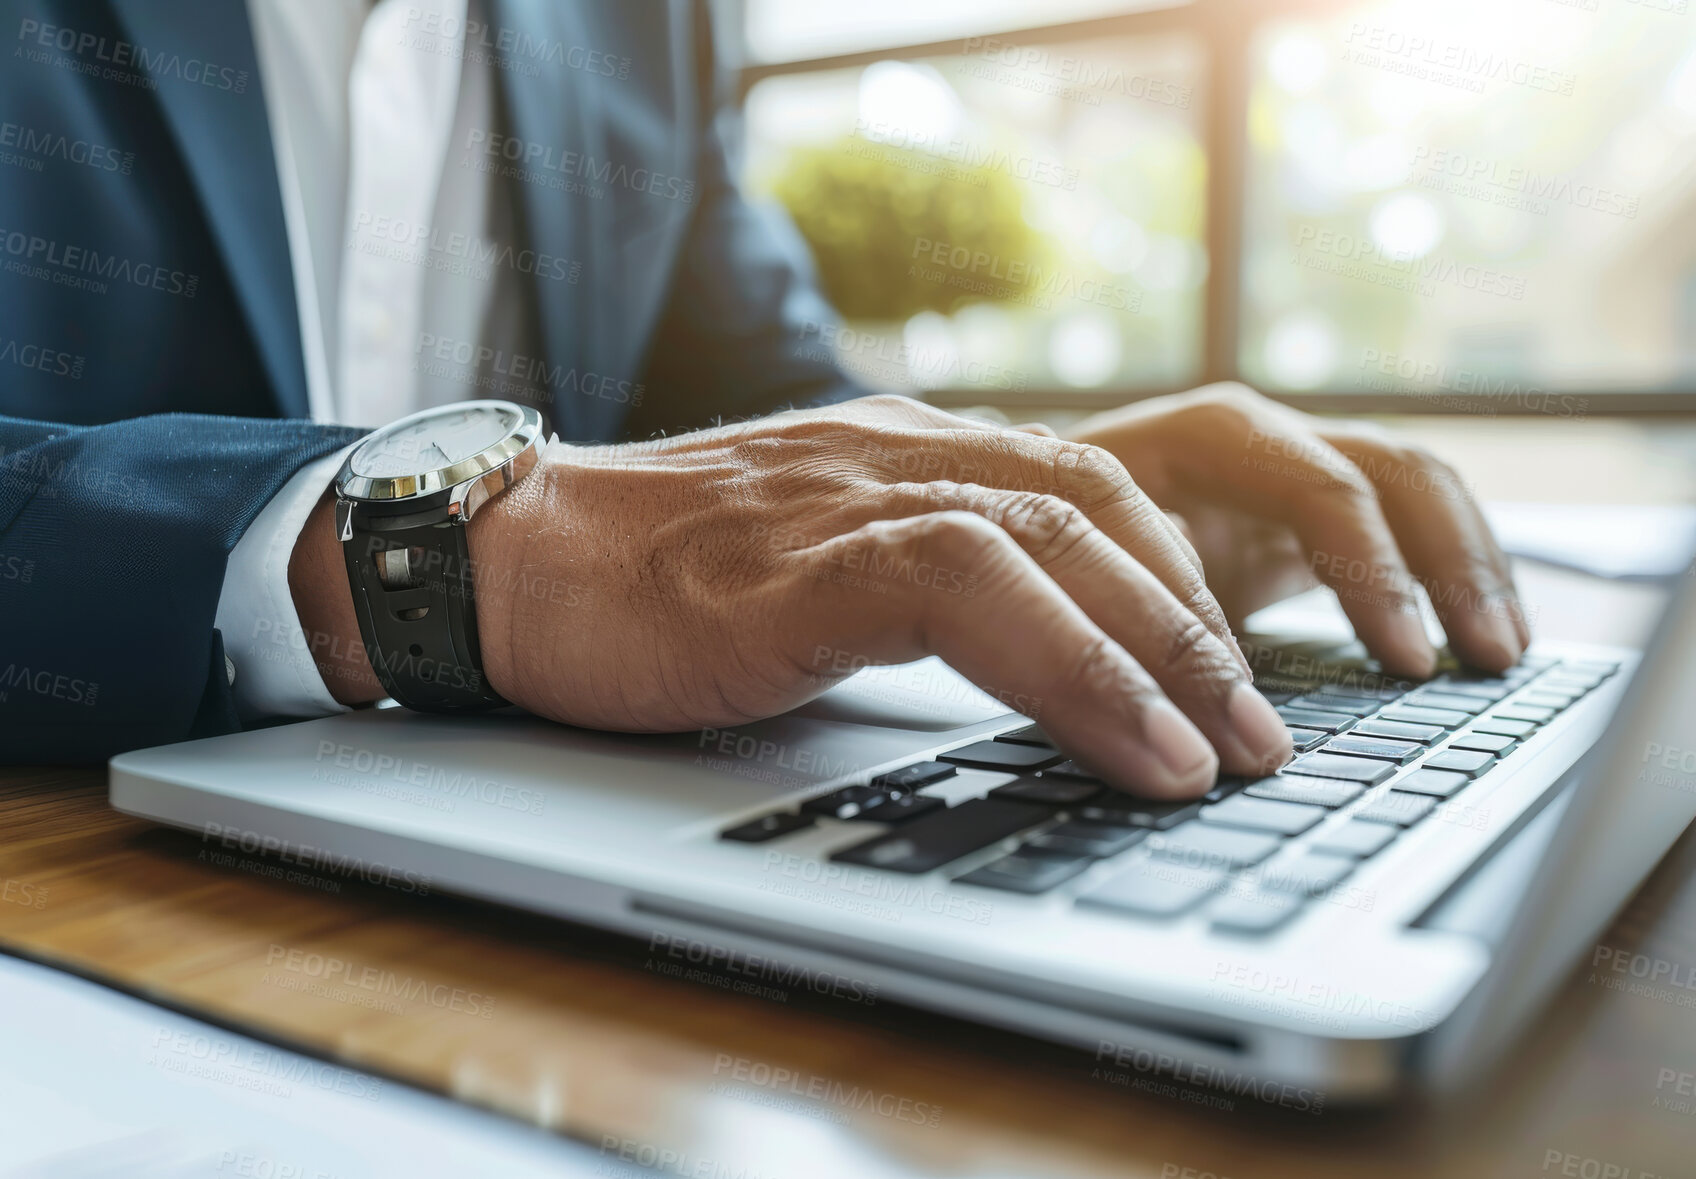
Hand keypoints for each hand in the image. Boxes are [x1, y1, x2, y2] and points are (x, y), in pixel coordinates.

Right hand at [292, 395, 1292, 798]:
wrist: (512, 563)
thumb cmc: (661, 586)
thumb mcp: (822, 573)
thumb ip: (920, 593)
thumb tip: (1028, 680)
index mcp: (912, 456)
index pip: (1089, 491)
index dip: (1179, 583)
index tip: (1228, 686)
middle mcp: (902, 455)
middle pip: (1105, 507)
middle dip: (1203, 627)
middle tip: (1264, 736)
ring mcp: (856, 495)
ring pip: (1062, 535)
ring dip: (1168, 651)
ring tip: (1228, 757)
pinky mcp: (807, 557)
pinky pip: (975, 587)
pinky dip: (1077, 668)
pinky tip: (1138, 748)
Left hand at [1066, 383, 1529, 677]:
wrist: (1026, 513)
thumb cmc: (1042, 532)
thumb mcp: (1076, 549)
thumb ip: (1144, 575)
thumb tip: (1196, 623)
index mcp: (1208, 435)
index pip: (1324, 488)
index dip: (1374, 572)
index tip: (1406, 658)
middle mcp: (1265, 438)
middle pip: (1395, 474)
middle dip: (1452, 563)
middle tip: (1488, 658)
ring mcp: (1293, 470)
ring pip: (1417, 491)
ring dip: (1471, 567)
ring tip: (1503, 654)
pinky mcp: (1309, 516)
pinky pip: (1405, 526)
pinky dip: (1448, 575)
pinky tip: (1479, 638)